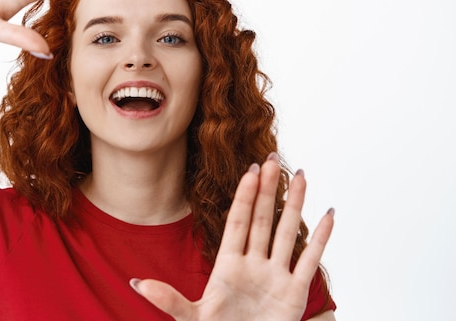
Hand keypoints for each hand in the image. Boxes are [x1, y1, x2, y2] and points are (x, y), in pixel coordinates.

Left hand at [132, 154, 334, 320]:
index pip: (238, 223)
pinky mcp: (294, 293)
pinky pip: (310, 260)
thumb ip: (167, 299)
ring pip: (287, 232)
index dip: (244, 197)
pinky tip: (328, 214)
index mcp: (228, 266)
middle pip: (263, 219)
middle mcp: (253, 264)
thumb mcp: (191, 317)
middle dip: (268, 189)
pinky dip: (321, 238)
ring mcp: (275, 276)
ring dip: (294, 204)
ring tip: (301, 175)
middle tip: (273, 158)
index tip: (250, 171)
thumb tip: (135, 284)